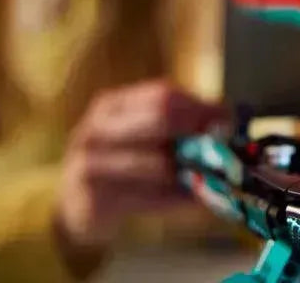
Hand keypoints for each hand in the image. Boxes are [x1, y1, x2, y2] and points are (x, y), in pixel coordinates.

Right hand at [54, 80, 225, 272]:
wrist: (74, 203)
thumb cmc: (117, 161)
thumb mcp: (140, 133)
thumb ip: (178, 122)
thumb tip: (225, 118)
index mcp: (112, 104)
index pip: (162, 94)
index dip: (198, 106)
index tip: (225, 120)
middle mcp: (96, 127)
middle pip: (160, 119)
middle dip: (196, 133)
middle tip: (221, 147)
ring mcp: (89, 163)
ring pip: (157, 163)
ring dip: (190, 172)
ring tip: (211, 177)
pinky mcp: (93, 200)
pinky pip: (148, 198)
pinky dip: (177, 199)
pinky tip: (194, 200)